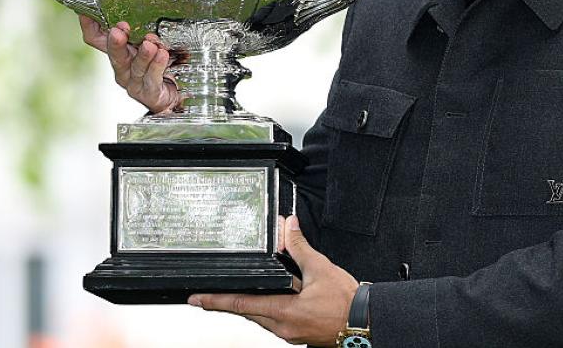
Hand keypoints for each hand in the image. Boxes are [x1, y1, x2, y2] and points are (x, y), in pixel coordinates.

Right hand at [79, 14, 180, 113]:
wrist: (181, 91)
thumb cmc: (167, 63)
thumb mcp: (154, 40)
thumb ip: (145, 28)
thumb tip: (143, 2)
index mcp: (120, 50)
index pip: (97, 38)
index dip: (90, 26)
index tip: (86, 13)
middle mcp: (123, 66)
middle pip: (113, 54)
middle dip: (115, 42)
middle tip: (118, 31)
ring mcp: (134, 82)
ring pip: (134, 67)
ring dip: (142, 55)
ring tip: (149, 44)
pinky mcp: (149, 93)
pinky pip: (151, 79)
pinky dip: (156, 66)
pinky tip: (162, 55)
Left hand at [189, 216, 358, 346]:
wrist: (366, 322)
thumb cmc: (347, 302)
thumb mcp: (321, 269)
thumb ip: (300, 247)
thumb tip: (288, 226)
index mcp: (284, 312)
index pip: (241, 305)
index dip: (216, 301)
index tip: (196, 300)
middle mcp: (283, 327)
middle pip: (247, 314)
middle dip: (228, 304)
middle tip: (208, 297)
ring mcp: (290, 334)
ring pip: (260, 319)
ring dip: (250, 307)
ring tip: (238, 295)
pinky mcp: (299, 335)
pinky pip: (275, 323)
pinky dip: (267, 311)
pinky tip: (271, 301)